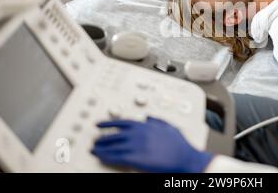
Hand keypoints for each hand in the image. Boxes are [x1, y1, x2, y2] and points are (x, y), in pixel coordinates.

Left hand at [92, 118, 212, 172]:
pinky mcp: (134, 158)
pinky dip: (106, 157)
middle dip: (103, 138)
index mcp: (145, 125)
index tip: (100, 124)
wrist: (184, 157)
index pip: (121, 122)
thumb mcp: (168, 126)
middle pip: (114, 135)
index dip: (108, 123)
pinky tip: (101, 157)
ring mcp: (135, 145)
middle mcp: (138, 133)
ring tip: (94, 150)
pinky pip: (116, 157)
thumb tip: (149, 117)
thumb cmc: (179, 145)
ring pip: (112, 146)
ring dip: (101, 148)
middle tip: (95, 140)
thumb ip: (157, 121)